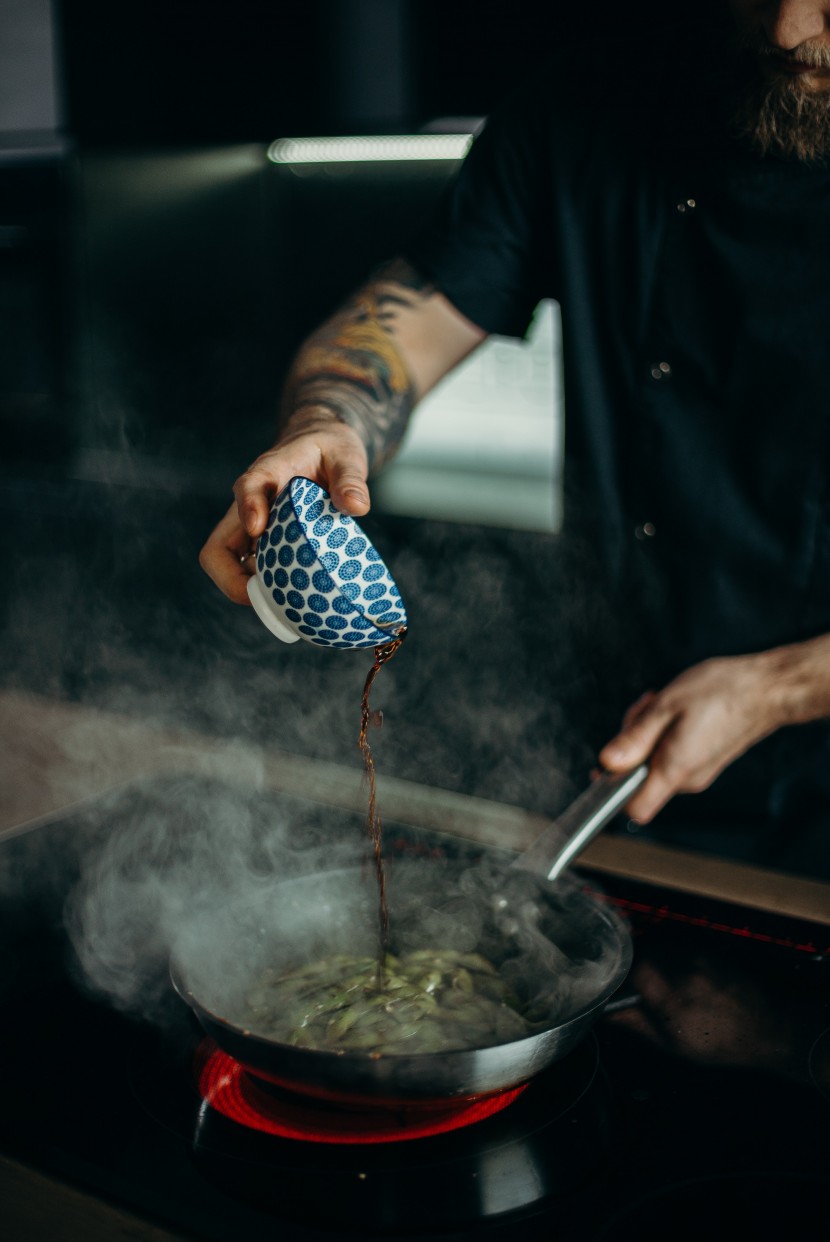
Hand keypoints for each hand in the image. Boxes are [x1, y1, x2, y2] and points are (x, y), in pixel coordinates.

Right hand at [198, 411, 369, 603]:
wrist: (321, 447)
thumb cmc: (330, 449)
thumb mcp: (346, 455)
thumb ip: (350, 478)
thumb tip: (357, 507)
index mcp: (268, 473)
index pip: (247, 487)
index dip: (248, 508)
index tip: (258, 528)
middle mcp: (251, 505)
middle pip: (219, 546)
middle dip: (230, 578)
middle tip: (263, 597)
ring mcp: (252, 528)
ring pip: (229, 566)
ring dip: (247, 589)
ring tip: (282, 606)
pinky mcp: (263, 543)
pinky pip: (251, 572)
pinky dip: (265, 589)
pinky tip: (293, 601)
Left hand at [597, 653, 782, 821]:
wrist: (766, 689)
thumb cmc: (722, 693)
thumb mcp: (666, 706)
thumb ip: (634, 738)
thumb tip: (608, 761)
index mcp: (675, 769)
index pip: (636, 807)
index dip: (613, 792)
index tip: (603, 769)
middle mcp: (687, 778)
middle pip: (640, 776)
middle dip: (631, 743)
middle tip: (644, 711)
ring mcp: (698, 771)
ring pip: (654, 760)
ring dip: (648, 732)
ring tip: (661, 703)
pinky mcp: (704, 760)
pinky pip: (671, 753)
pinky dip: (664, 733)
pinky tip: (674, 709)